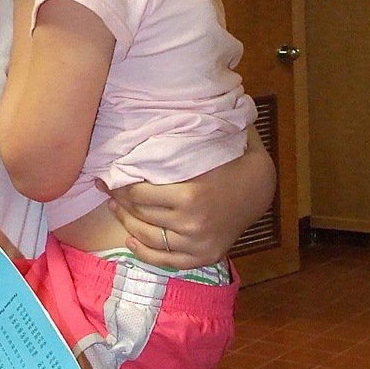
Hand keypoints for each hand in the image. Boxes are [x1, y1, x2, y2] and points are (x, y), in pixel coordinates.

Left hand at [106, 133, 275, 268]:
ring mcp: (197, 243)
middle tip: (108, 191)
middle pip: (140, 215)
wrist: (262, 189)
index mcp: (191, 195)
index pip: (138, 195)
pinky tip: (131, 239)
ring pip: (148, 237)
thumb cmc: (234, 159)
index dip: (118, 186)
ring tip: (116, 210)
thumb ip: (191, 130)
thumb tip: (170, 108)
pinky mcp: (203, 257)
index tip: (108, 177)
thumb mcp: (214, 142)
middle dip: (119, 202)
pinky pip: (166, 260)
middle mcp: (191, 223)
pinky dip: (145, 253)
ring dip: (127, 224)